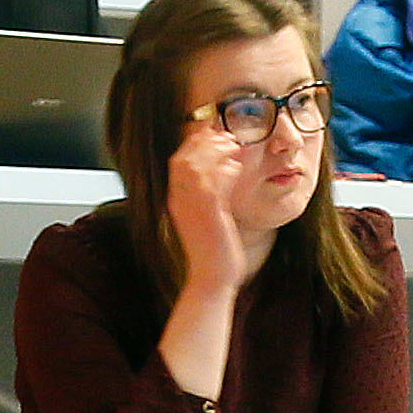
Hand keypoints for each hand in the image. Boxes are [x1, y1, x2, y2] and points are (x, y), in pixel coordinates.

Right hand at [164, 119, 273, 286]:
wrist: (212, 279)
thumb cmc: (213, 251)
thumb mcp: (206, 217)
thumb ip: (210, 194)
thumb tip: (226, 169)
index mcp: (176, 201)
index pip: (178, 161)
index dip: (193, 142)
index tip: (211, 133)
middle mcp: (180, 202)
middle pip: (183, 158)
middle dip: (203, 142)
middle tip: (224, 136)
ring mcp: (193, 209)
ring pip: (196, 166)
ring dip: (215, 152)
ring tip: (232, 146)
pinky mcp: (210, 216)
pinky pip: (214, 184)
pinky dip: (225, 170)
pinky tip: (236, 167)